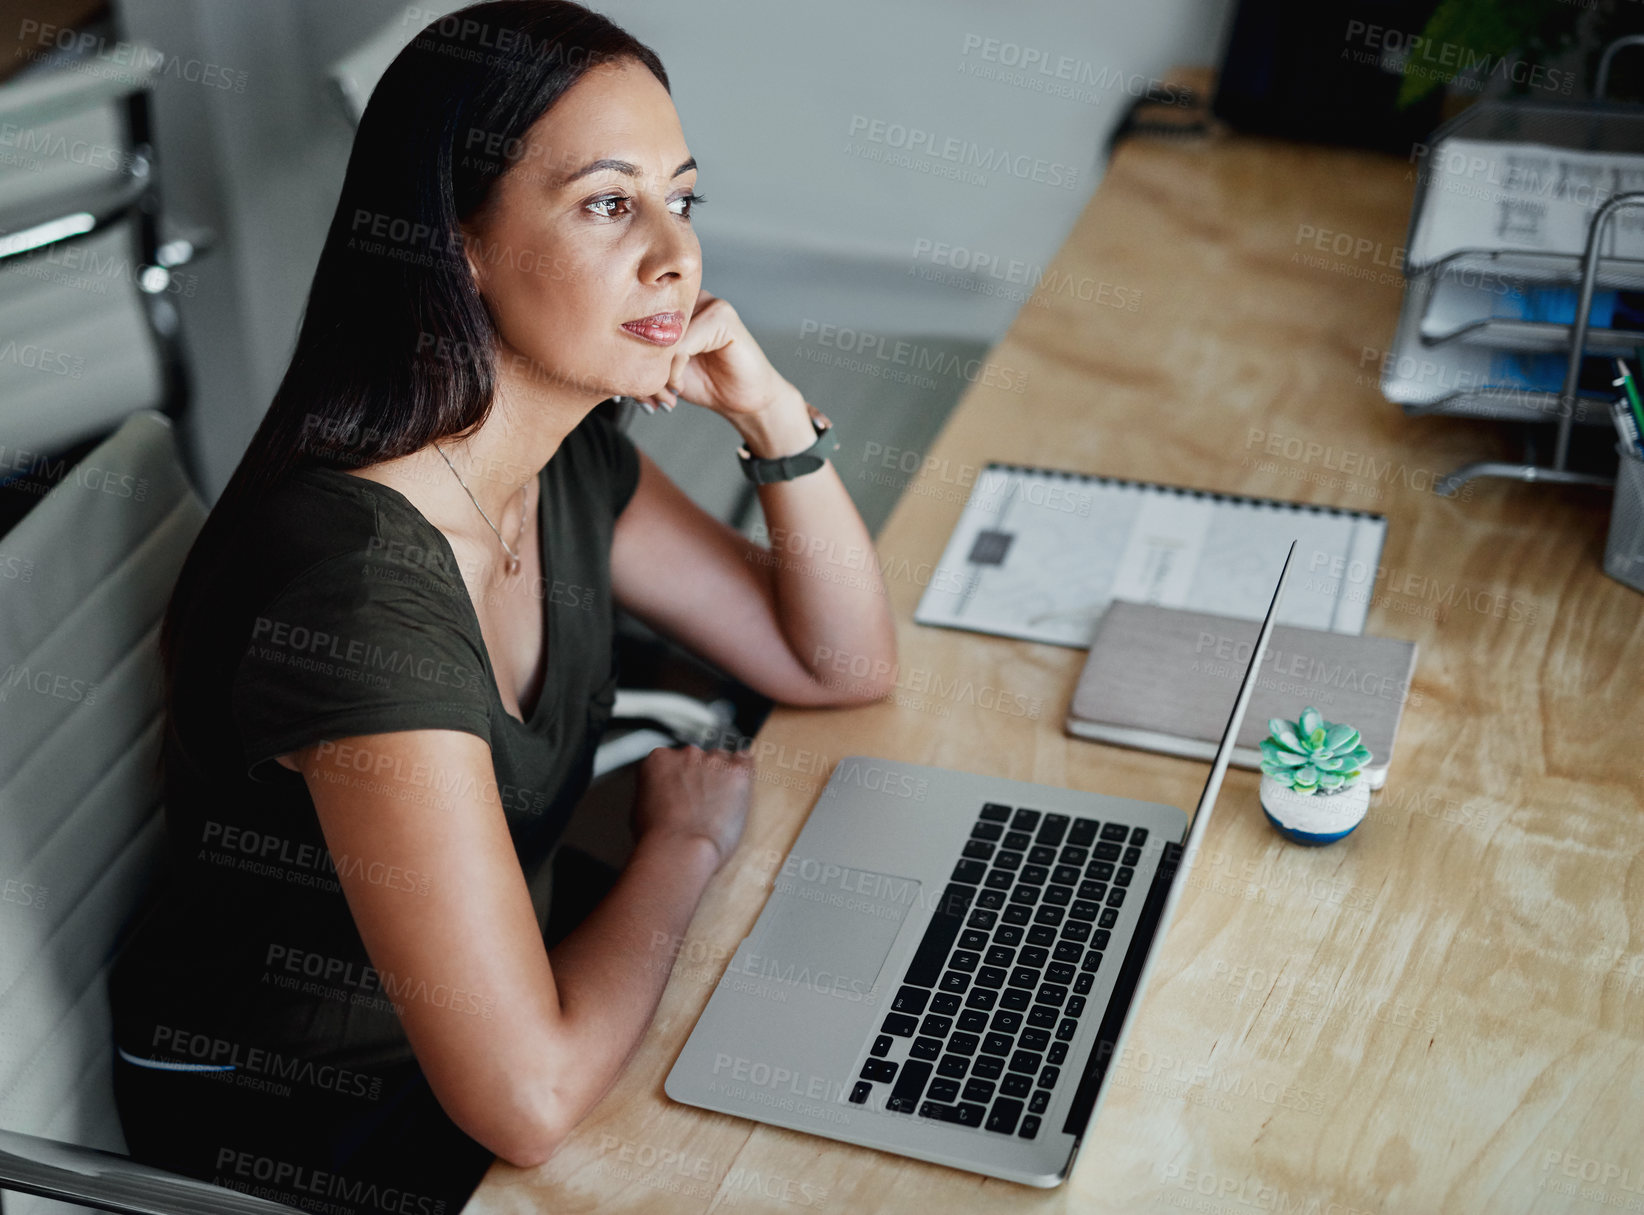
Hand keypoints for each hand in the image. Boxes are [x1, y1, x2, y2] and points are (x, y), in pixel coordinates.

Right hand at [630, 743, 753, 870]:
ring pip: (722, 761)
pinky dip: (743, 773)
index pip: (673, 759)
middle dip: (700, 777)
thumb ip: (656, 791)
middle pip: (698, 758)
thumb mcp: (642, 808)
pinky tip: (739, 788)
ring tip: (719, 806)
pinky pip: (746, 761)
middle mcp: (686, 754)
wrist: (679, 848)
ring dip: (721, 778)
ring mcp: (713, 761)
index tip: (683, 792)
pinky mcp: (737, 771)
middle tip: (700, 804)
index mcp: (659, 760)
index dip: (679, 779)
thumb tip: (664, 797)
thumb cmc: (659, 837)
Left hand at [632, 290, 803, 421]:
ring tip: (666, 393)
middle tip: (648, 396)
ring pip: (663, 333)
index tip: (632, 388)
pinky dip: (676, 368)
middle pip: (647, 322)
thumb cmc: (703, 383)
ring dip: (658, 369)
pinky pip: (683, 342)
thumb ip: (638, 357)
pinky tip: (680, 384)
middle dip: (642, 364)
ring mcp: (708, 302)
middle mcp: (689, 296)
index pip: (636, 316)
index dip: (629, 353)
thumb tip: (606, 357)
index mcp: (672, 303)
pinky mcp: (723, 316)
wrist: (743, 401)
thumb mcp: (660, 370)